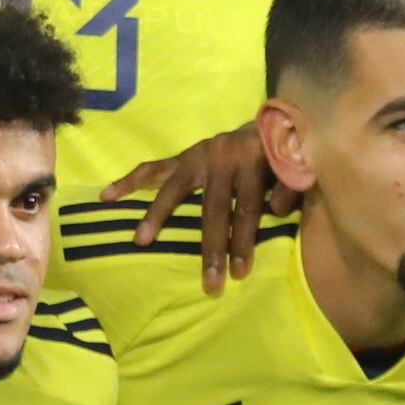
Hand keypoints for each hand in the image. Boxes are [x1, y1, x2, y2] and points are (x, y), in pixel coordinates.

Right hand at [100, 109, 299, 287]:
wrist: (273, 123)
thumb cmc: (286, 157)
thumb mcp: (298, 169)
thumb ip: (291, 188)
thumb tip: (276, 211)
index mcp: (253, 158)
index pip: (246, 208)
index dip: (243, 241)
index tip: (239, 272)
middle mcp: (222, 154)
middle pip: (212, 208)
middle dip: (210, 247)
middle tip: (208, 282)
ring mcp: (200, 154)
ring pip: (174, 189)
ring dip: (157, 216)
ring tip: (140, 241)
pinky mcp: (185, 156)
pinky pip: (153, 169)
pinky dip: (129, 181)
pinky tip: (107, 196)